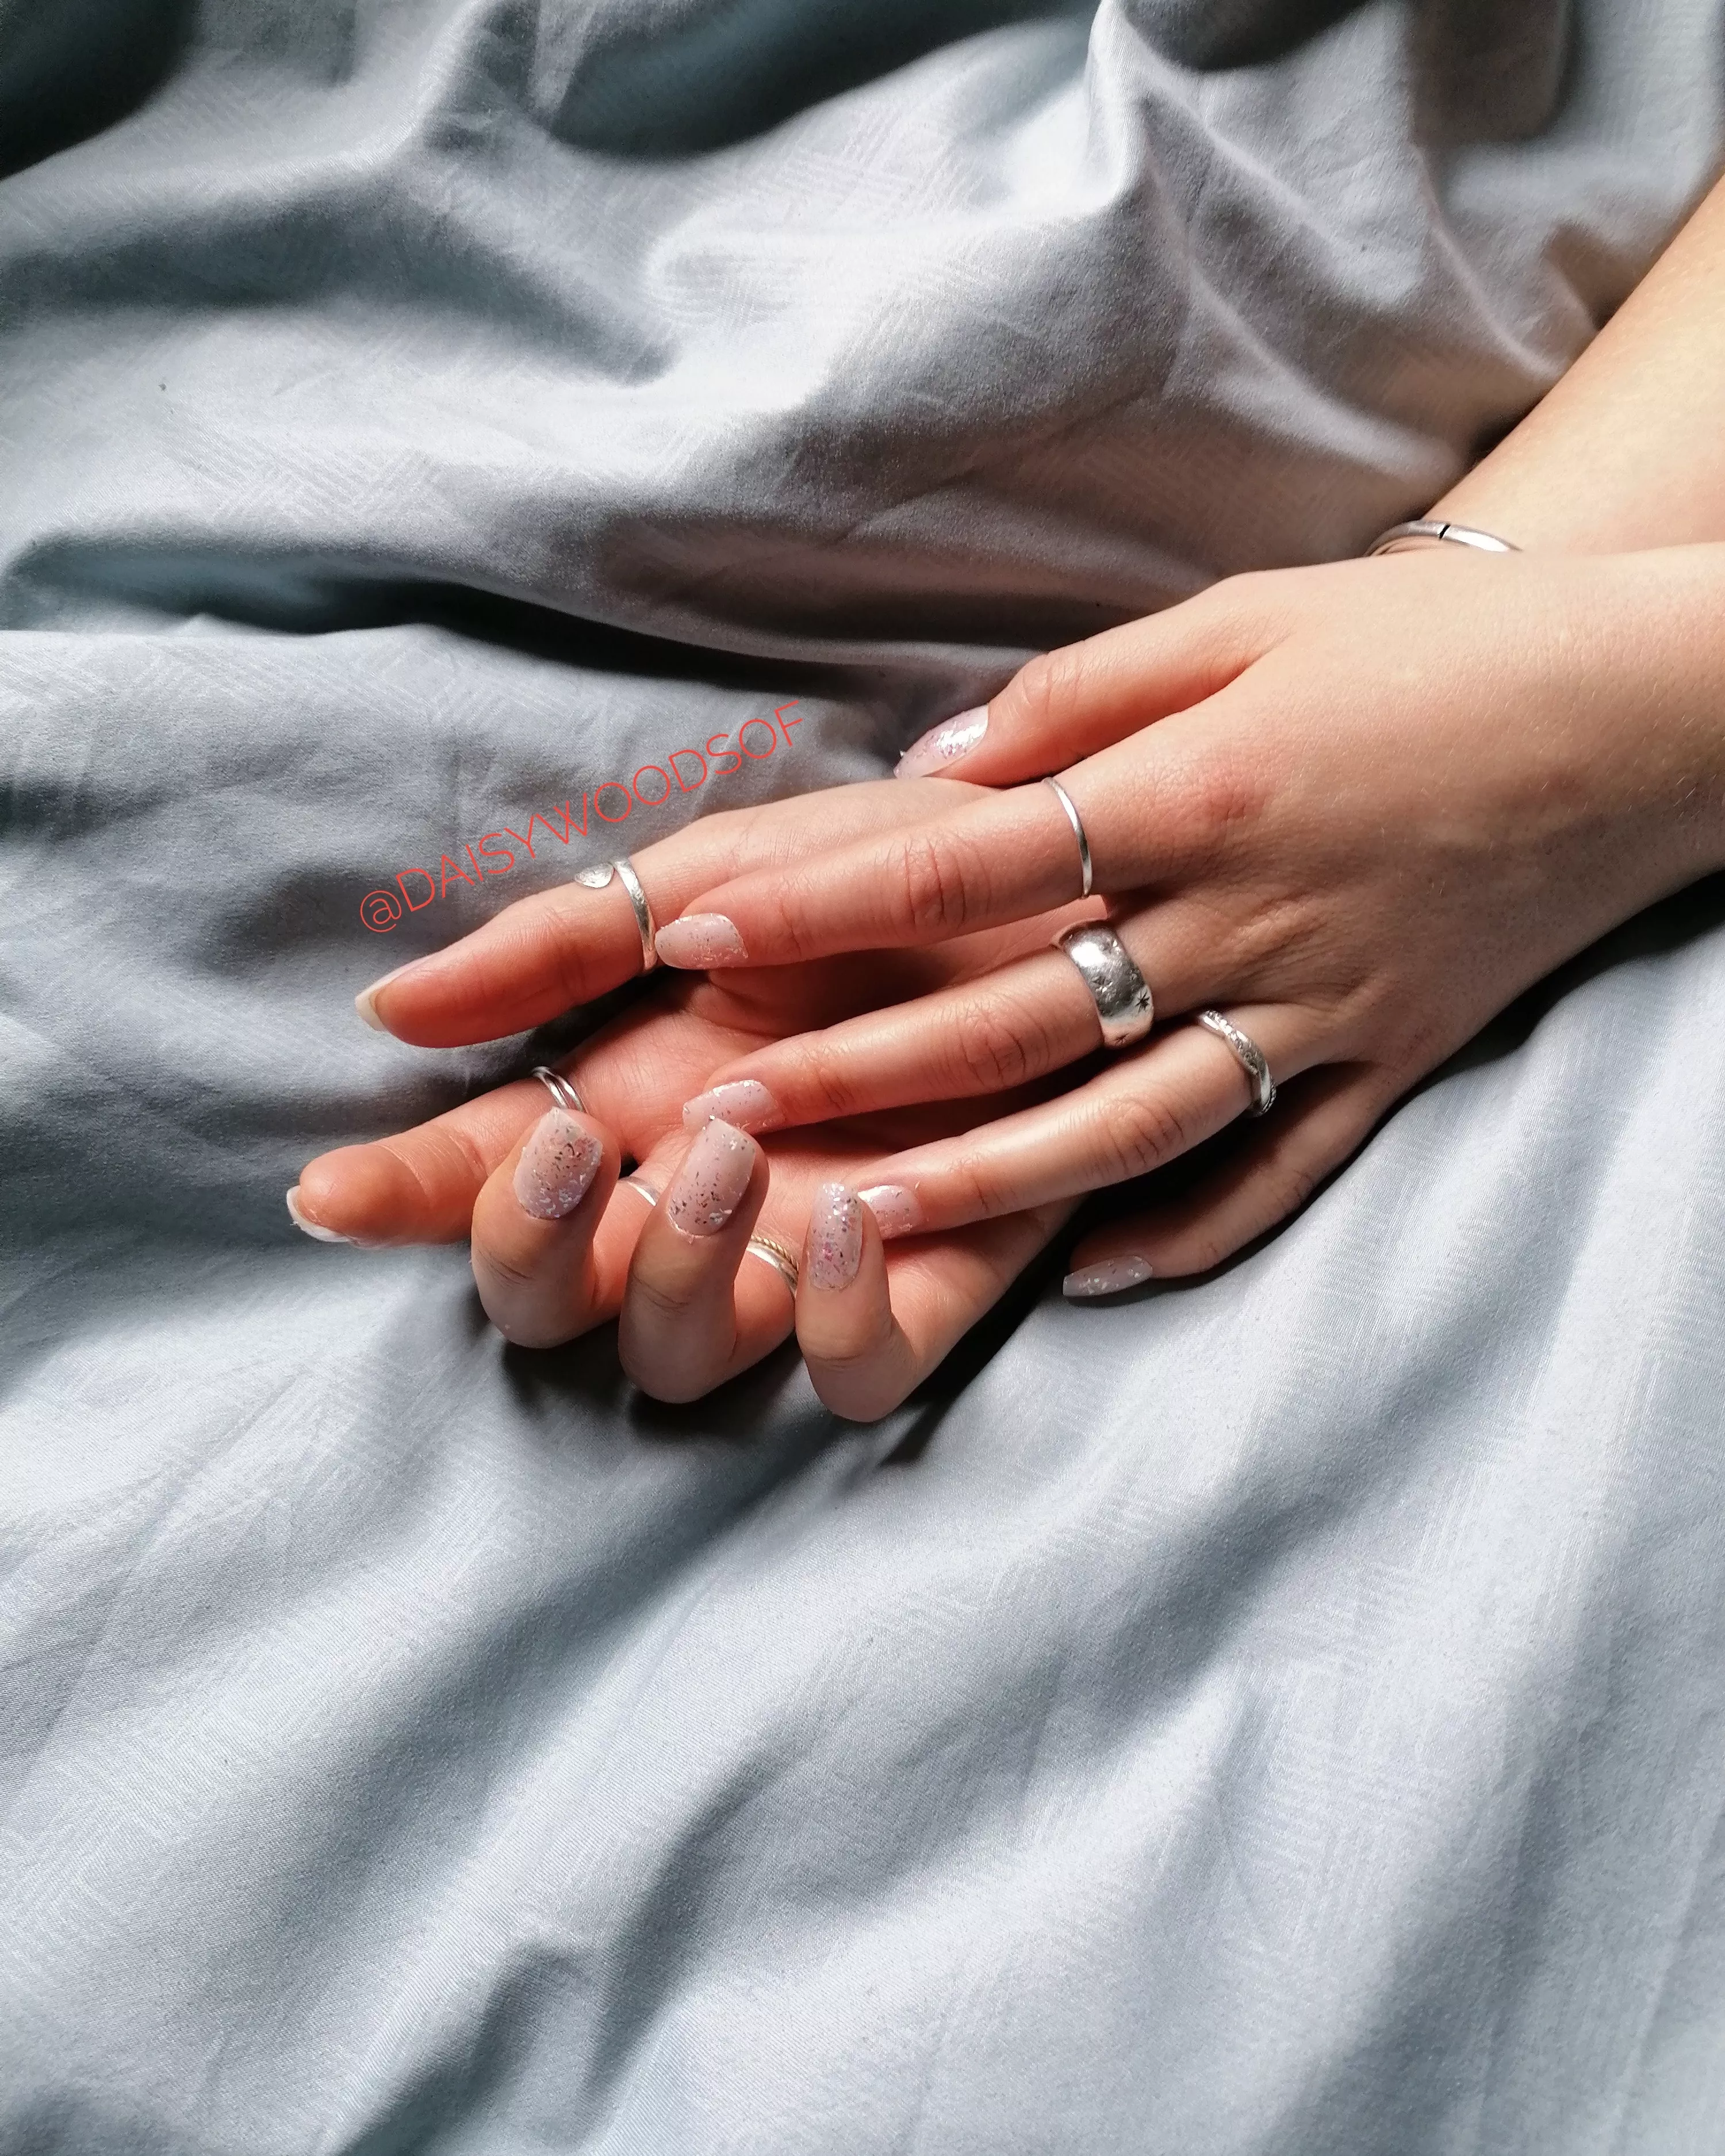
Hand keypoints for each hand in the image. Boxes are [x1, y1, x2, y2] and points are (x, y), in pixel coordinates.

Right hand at [290, 784, 1076, 1416]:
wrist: (1091, 880)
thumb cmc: (905, 870)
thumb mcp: (723, 874)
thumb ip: (564, 943)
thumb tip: (391, 1012)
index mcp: (636, 1092)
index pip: (484, 1173)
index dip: (407, 1198)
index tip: (333, 1191)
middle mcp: (706, 1195)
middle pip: (560, 1304)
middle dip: (532, 1250)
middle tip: (573, 1151)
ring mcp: (809, 1250)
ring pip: (685, 1359)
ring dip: (673, 1275)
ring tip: (726, 1148)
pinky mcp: (935, 1283)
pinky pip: (854, 1376)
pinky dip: (832, 1319)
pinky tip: (846, 1211)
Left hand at [651, 546, 1724, 1287]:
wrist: (1649, 711)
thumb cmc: (1432, 645)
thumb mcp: (1246, 618)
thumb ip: (1078, 695)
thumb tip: (932, 770)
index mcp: (1195, 794)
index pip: (963, 864)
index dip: (815, 906)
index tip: (688, 936)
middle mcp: (1243, 920)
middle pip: (1015, 1017)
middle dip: (854, 1069)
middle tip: (715, 1114)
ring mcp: (1318, 1011)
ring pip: (1122, 1124)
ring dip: (980, 1183)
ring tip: (853, 1221)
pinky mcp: (1386, 1066)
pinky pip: (1271, 1173)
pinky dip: (1179, 1232)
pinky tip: (1082, 1278)